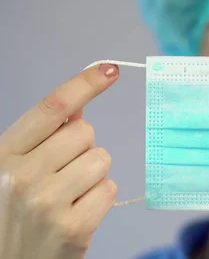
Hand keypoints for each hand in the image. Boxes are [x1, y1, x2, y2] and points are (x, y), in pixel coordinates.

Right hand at [0, 64, 119, 258]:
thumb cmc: (13, 215)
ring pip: (101, 159)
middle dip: (82, 148)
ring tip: (69, 196)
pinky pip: (110, 189)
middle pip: (85, 132)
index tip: (109, 70)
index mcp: (3, 155)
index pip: (52, 108)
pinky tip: (77, 213)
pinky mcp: (73, 227)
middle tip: (61, 175)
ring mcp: (47, 203)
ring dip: (93, 175)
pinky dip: (99, 199)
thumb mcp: (13, 171)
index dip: (84, 84)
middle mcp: (22, 176)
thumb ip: (43, 139)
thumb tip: (79, 107)